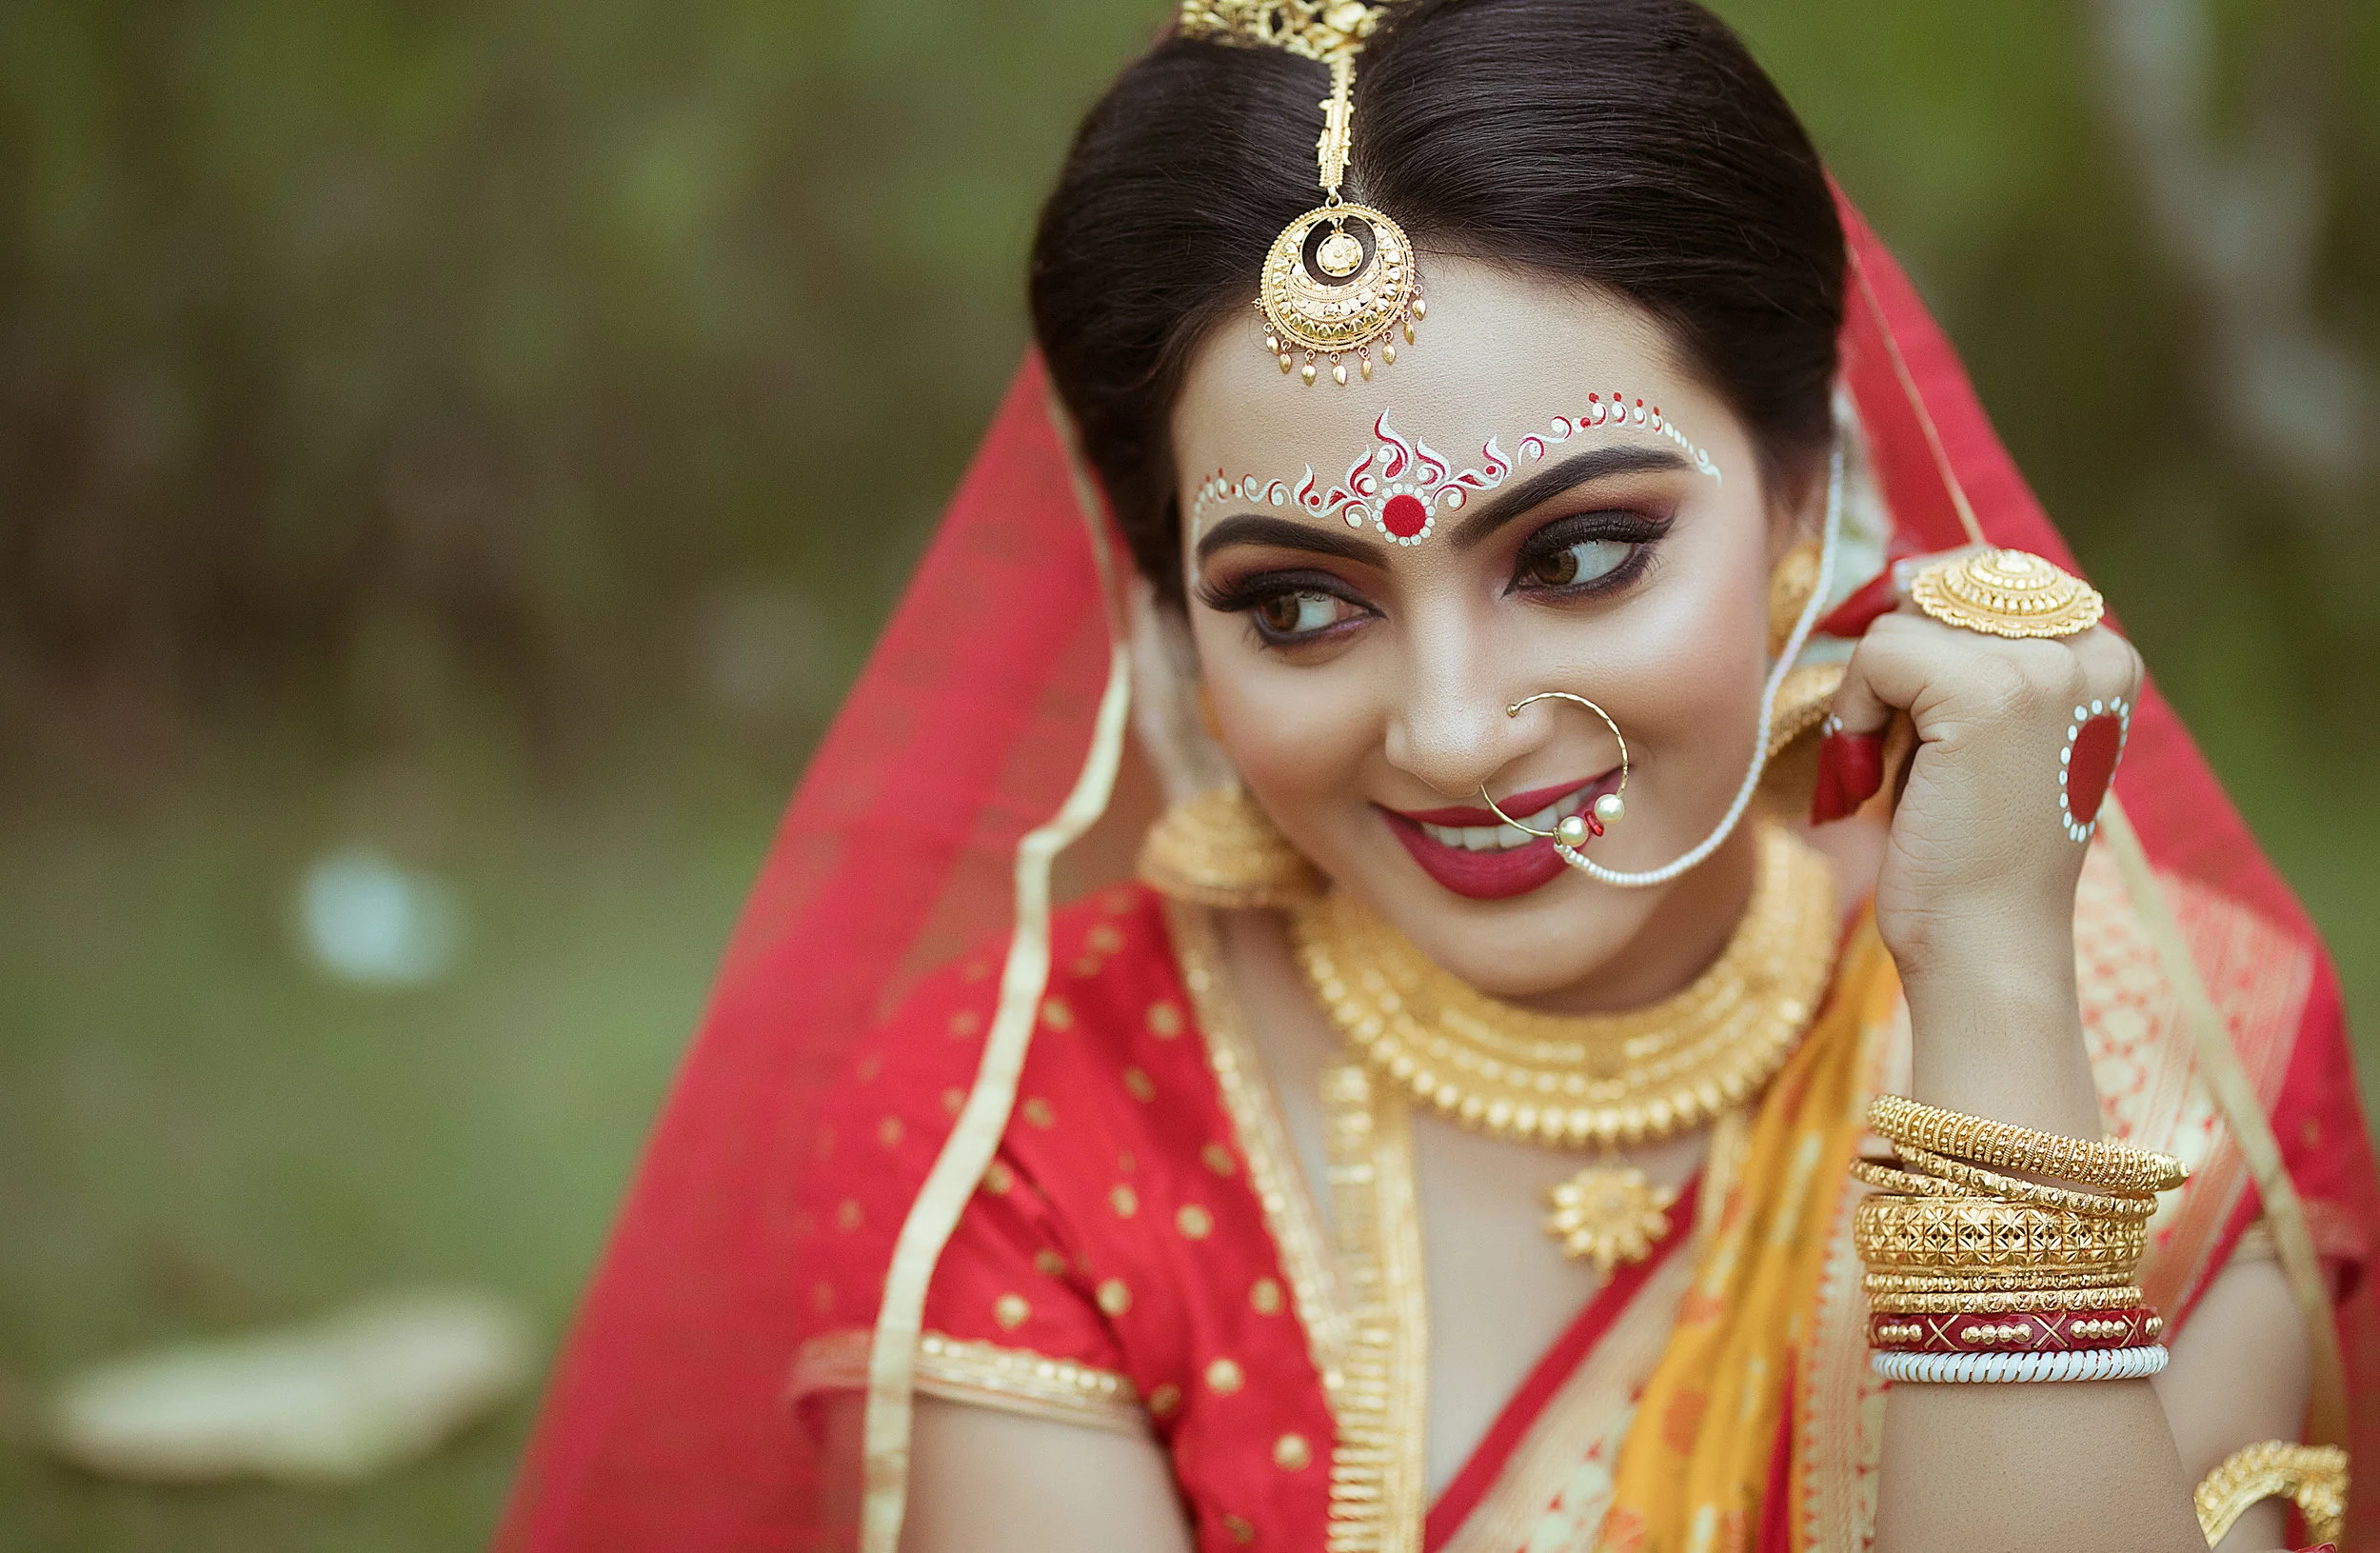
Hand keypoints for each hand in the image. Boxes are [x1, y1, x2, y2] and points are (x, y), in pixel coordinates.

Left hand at [1823, 551, 2141, 986]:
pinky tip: (1874, 774)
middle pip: (1946, 584)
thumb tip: (1895, 568)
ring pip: (1906, 618)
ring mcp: (2046, 666)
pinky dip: (1855, 710)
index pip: (1993, 570)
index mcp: (2105, 653)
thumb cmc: (1969, 847)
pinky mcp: (1991, 690)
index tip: (1901, 685)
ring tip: (1896, 768)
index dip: (1923, 612)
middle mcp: (2091, 647)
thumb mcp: (1980, 728)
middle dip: (1897, 653)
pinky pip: (1880, 652)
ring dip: (1874, 691)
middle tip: (1893, 738)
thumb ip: (1964, 649)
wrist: (1986, 944)